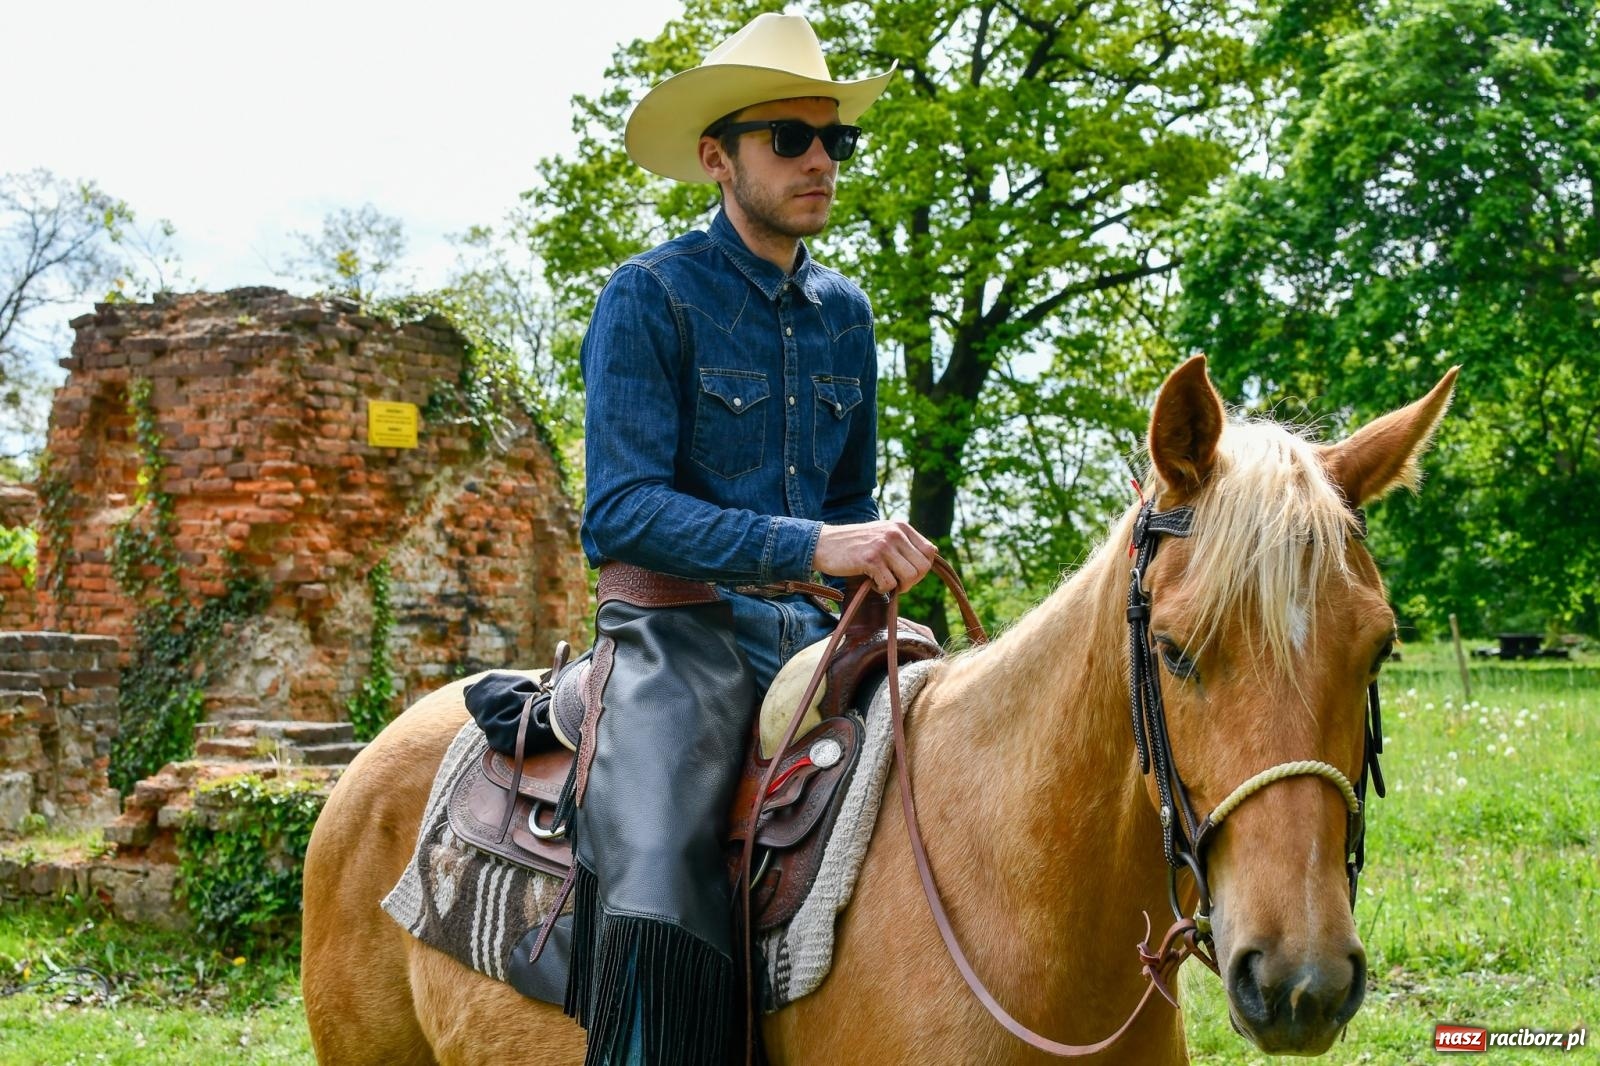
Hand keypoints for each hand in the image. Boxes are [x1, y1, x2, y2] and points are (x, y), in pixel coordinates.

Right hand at [813, 520, 937, 594]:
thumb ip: (904, 544)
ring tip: (882, 581)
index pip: (930, 552)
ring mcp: (883, 546)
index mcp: (901, 527)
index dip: (921, 568)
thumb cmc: (854, 545)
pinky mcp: (871, 559)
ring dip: (898, 587)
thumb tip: (930, 560)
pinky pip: (890, 584)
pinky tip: (869, 581)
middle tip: (894, 582)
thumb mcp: (883, 535)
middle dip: (911, 582)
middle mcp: (895, 533)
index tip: (905, 573)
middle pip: (923, 568)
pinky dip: (880, 589)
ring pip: (910, 577)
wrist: (823, 544)